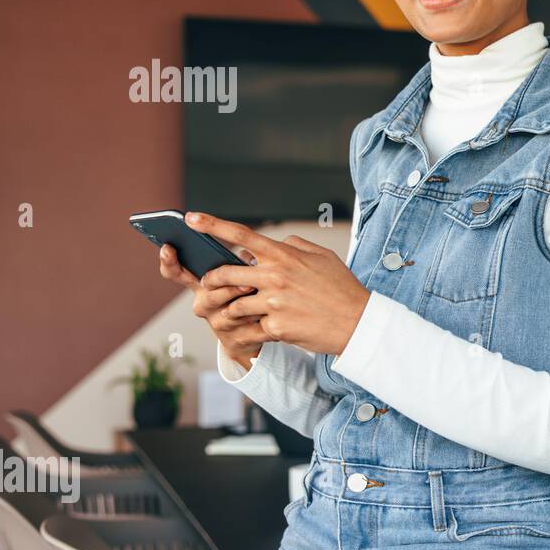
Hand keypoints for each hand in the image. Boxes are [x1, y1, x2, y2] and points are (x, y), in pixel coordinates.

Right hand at [157, 242, 268, 370]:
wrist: (253, 334)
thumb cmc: (245, 296)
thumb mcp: (241, 276)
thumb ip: (240, 264)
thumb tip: (247, 256)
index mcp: (202, 285)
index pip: (176, 273)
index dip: (169, 262)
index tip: (167, 247)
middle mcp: (204, 304)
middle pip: (208, 295)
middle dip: (228, 289)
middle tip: (247, 284)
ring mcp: (217, 323)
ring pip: (228, 314)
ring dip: (246, 305)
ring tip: (260, 296)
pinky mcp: (234, 339)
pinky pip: (248, 330)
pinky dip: (261, 322)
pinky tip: (271, 316)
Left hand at [188, 212, 371, 355]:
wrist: (358, 322)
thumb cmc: (342, 288)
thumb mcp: (323, 255)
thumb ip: (295, 245)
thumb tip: (275, 242)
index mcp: (284, 255)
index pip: (240, 235)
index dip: (212, 225)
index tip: (191, 218)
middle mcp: (275, 276)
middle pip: (224, 274)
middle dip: (211, 279)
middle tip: (210, 283)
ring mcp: (273, 303)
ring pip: (233, 305)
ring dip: (231, 308)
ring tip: (239, 311)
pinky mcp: (276, 328)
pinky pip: (248, 329)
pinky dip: (248, 331)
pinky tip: (256, 331)